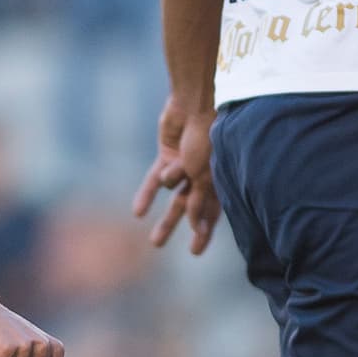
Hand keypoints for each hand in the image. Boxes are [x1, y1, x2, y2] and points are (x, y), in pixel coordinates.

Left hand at [134, 97, 220, 254]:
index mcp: (219, 181)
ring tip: (155, 242)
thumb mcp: (204, 175)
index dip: (204, 232)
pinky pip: (155, 179)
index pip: (212, 213)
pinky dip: (147, 194)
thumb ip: (198, 201)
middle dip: (179, 228)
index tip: (196, 251)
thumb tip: (195, 227)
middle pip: (190, 208)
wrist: (196, 105)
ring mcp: (185, 166)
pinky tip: (138, 212)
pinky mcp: (168, 155)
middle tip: (165, 247)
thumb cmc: (208, 138)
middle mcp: (203, 176)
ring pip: (172, 198)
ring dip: (165, 220)